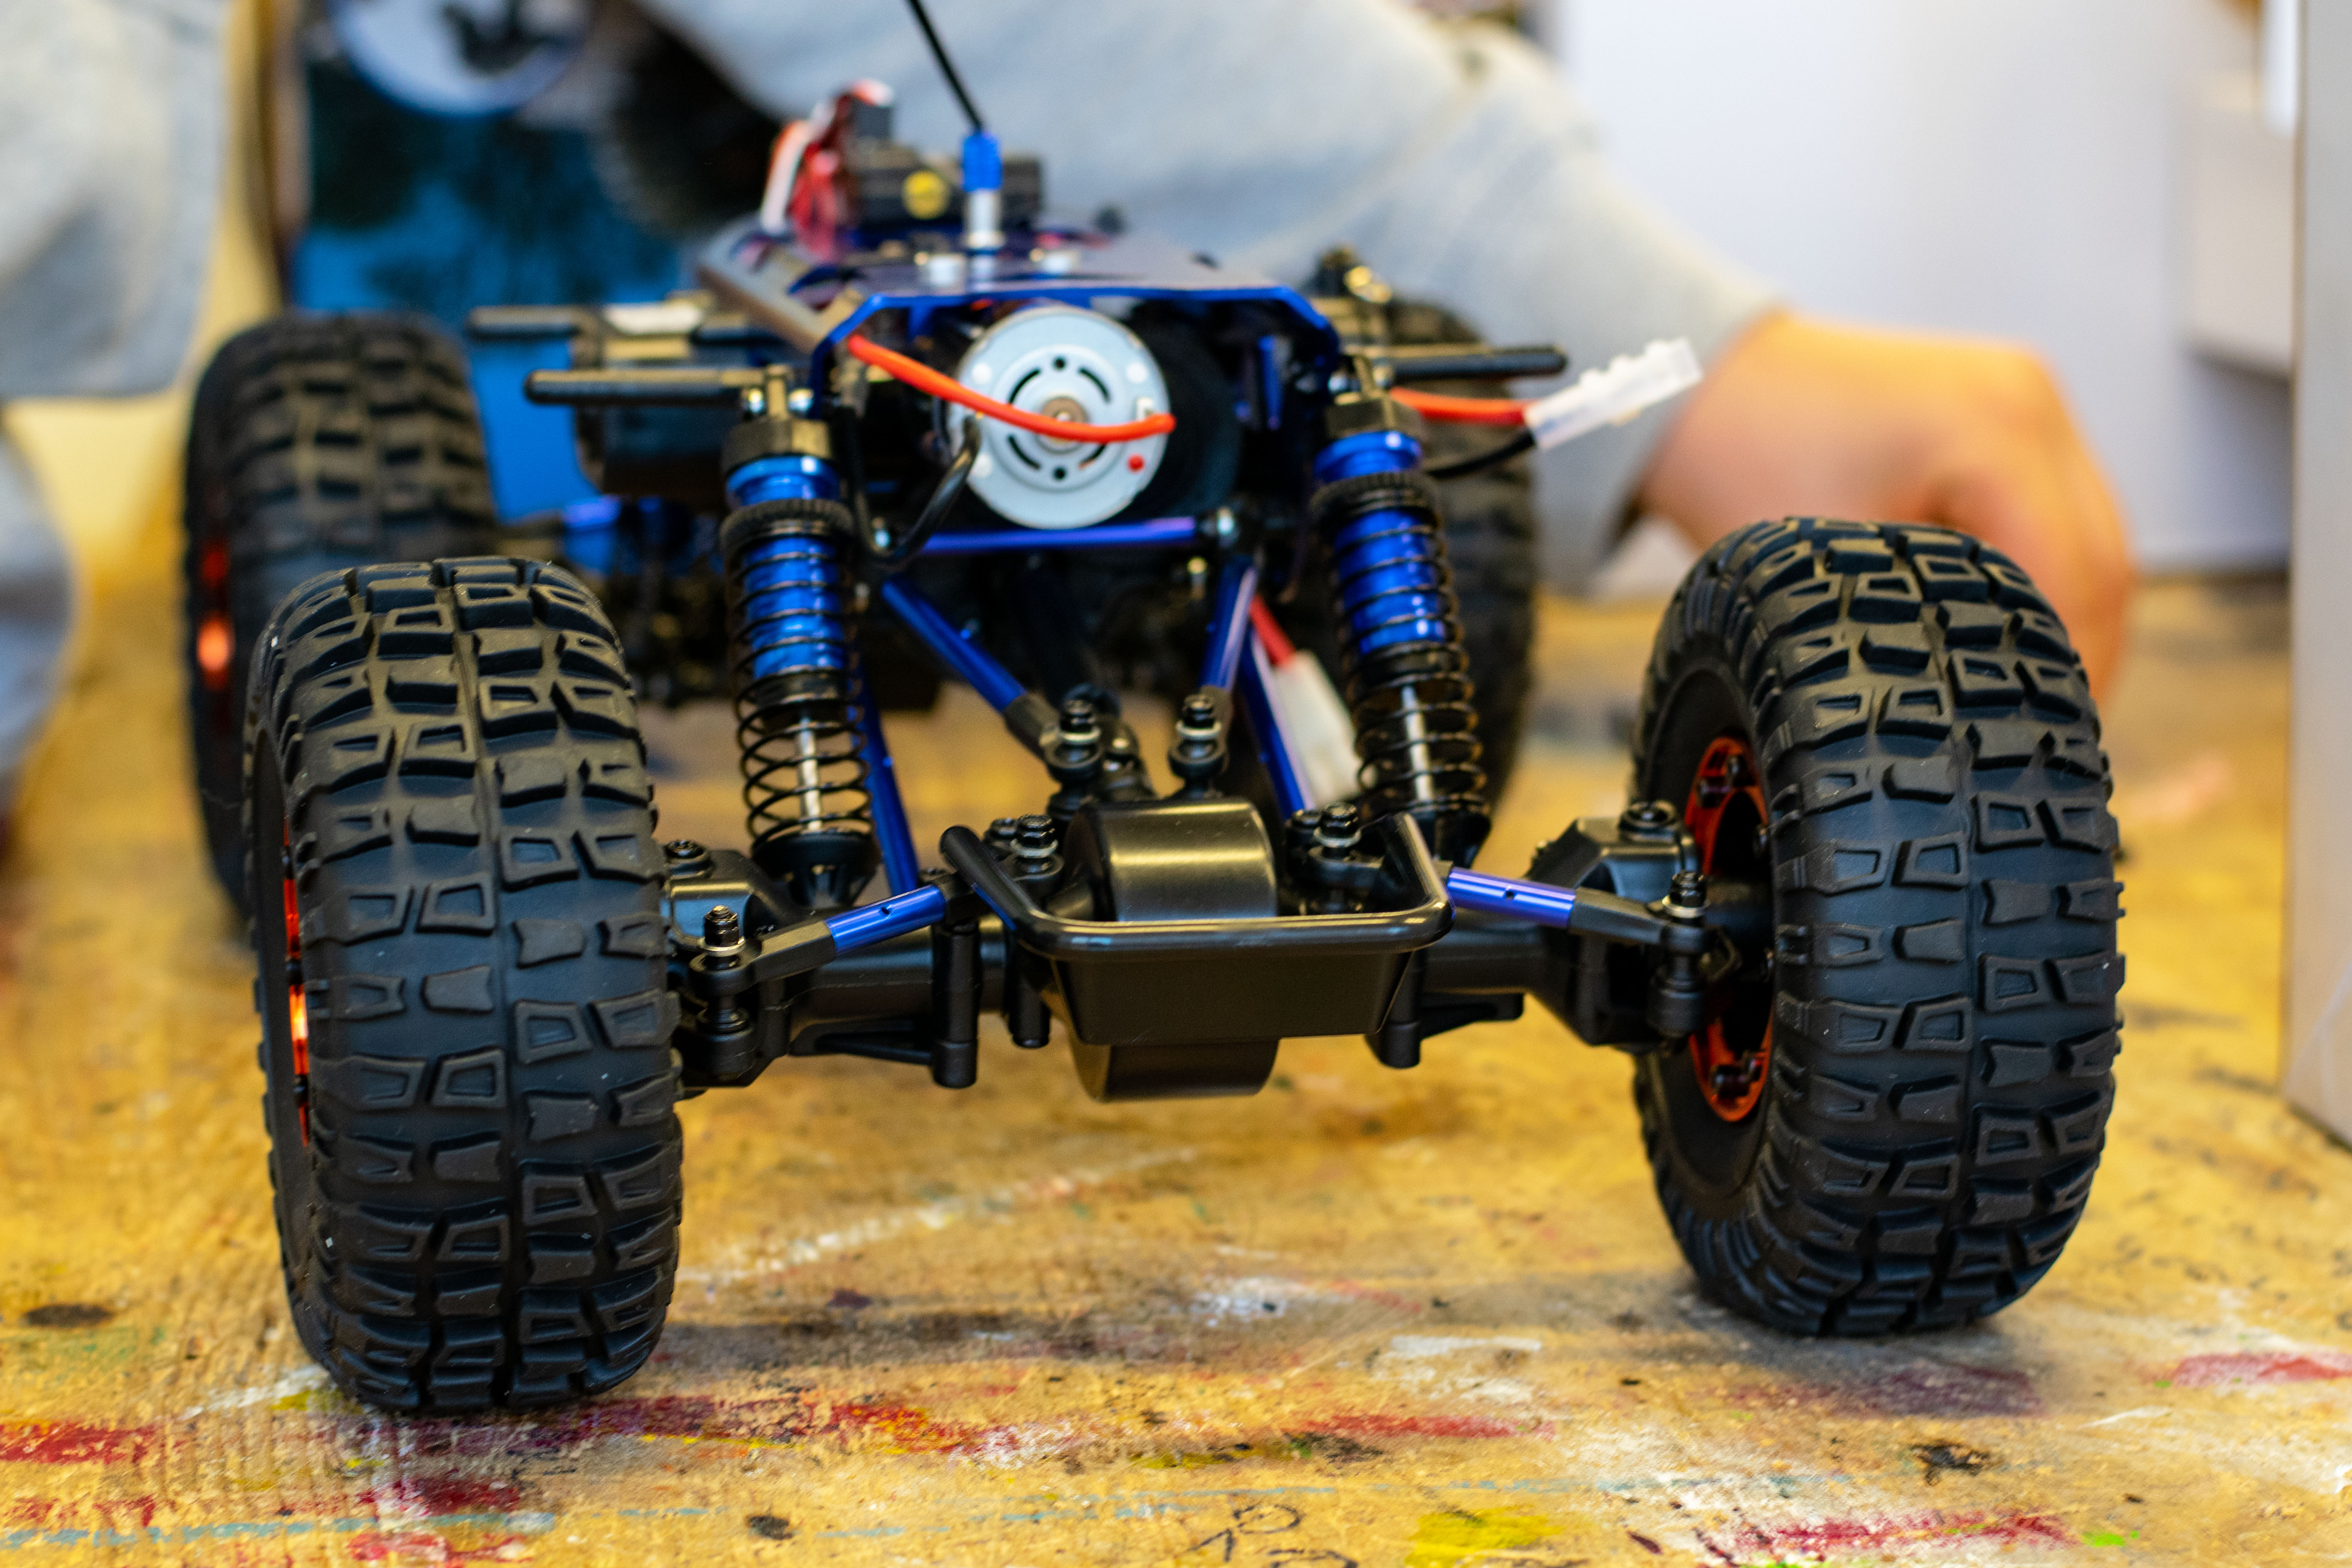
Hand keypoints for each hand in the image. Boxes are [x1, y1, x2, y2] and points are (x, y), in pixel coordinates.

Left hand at [1638, 312, 2135, 695]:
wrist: (1707, 386)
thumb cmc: (1743, 461)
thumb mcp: (1824, 571)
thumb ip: (1909, 636)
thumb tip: (1967, 717)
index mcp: (1996, 431)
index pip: (2075, 578)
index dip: (2074, 670)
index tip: (2055, 737)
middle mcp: (2030, 402)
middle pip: (2105, 556)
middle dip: (2086, 651)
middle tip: (2057, 734)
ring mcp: (2029, 397)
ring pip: (2095, 532)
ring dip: (2076, 614)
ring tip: (2043, 695)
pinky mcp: (2014, 408)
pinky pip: (2061, 505)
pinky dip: (2049, 569)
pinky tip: (2022, 627)